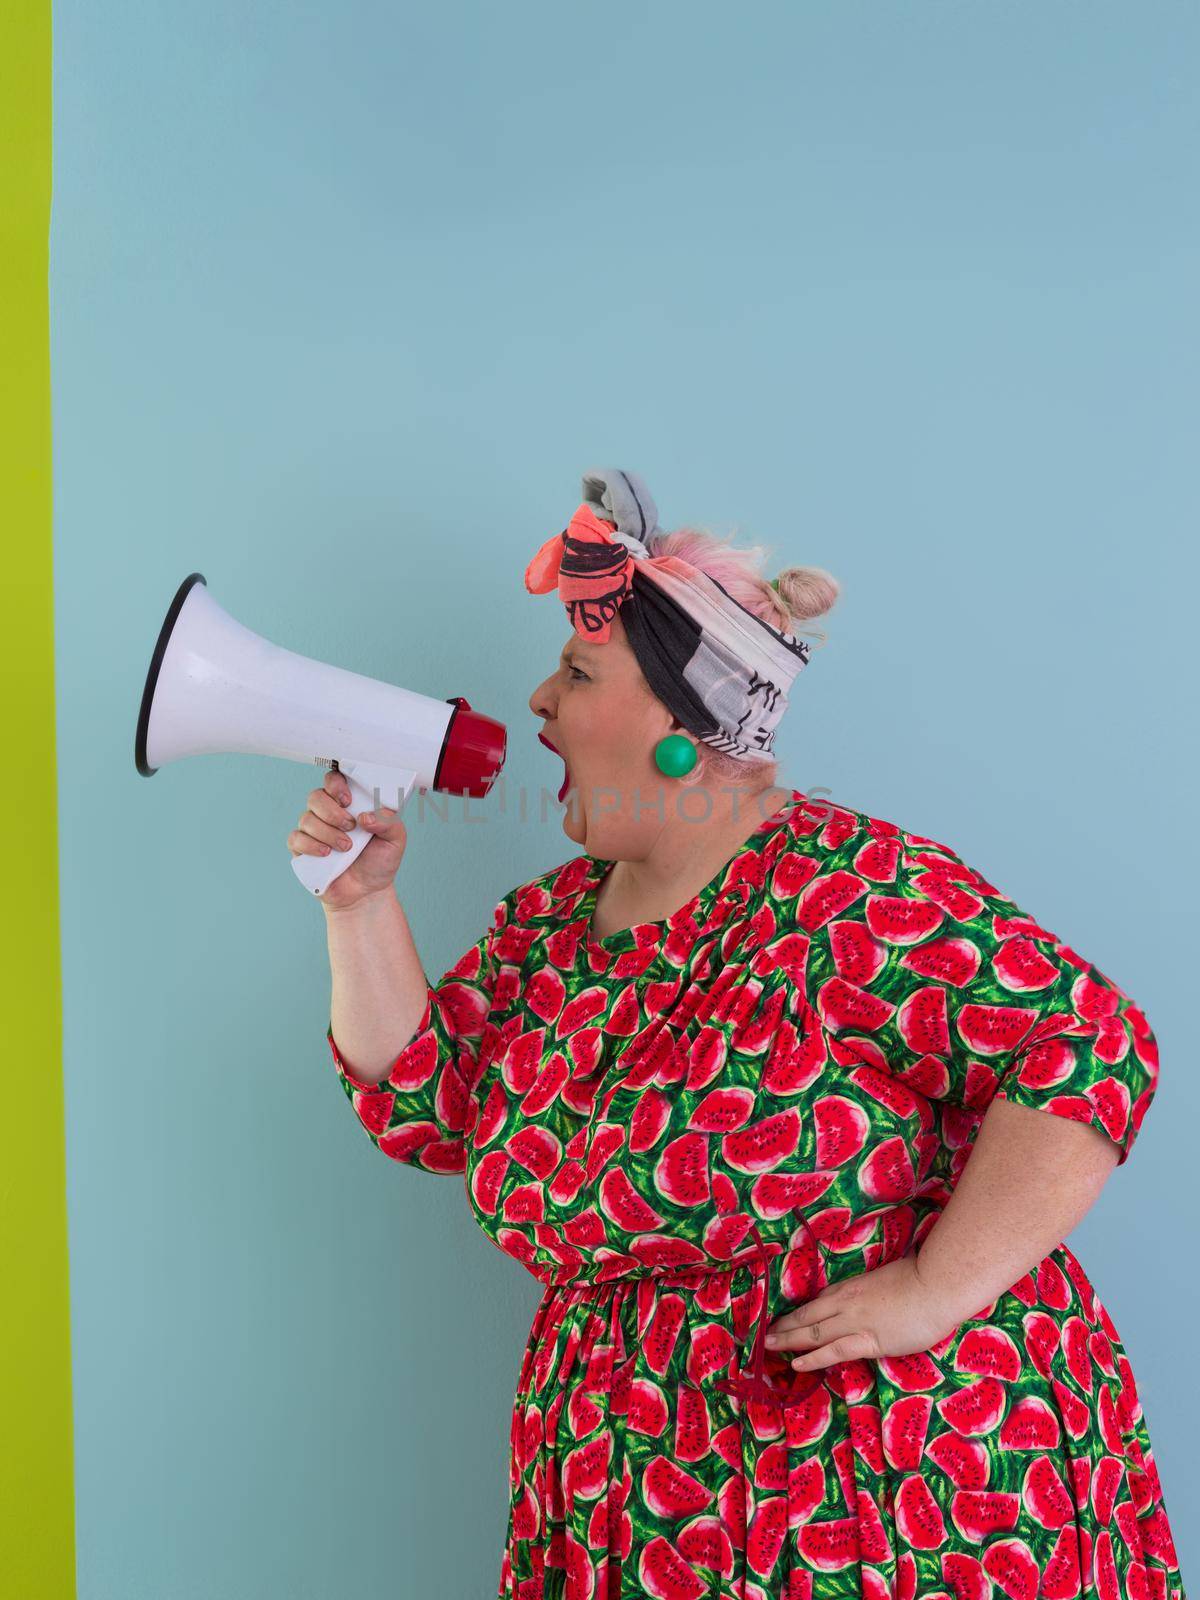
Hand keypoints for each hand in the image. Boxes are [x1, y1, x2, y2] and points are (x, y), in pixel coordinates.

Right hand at [286, 768, 408, 911]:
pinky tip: (326, 854)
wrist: (366, 893)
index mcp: (350, 804)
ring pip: (306, 819)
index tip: (348, 799)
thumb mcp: (395, 840)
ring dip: (327, 833)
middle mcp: (328, 813)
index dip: (336, 784)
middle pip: (316, 796)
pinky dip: (310, 845)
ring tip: (346, 848)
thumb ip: (389, 822)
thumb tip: (366, 815)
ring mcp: (313, 831)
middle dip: (332, 812)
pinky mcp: (302, 849)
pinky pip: (296, 839)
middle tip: (350, 827)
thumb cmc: (379, 861)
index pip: (334, 780)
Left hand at [763, 1253, 956, 1371]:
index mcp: (851, 1287)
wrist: (936, 1285)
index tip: (784, 1321)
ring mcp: (854, 1321)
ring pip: (812, 1331)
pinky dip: (813, 1357)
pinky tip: (796, 1363)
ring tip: (766, 1347)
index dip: (798, 1314)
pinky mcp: (868, 1340)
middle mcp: (846, 1302)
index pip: (817, 1302)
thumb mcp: (888, 1278)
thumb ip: (873, 1289)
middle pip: (806, 1315)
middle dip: (783, 1327)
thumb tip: (873, 1294)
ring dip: (787, 1340)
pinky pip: (834, 1350)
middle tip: (763, 1335)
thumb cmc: (919, 1278)